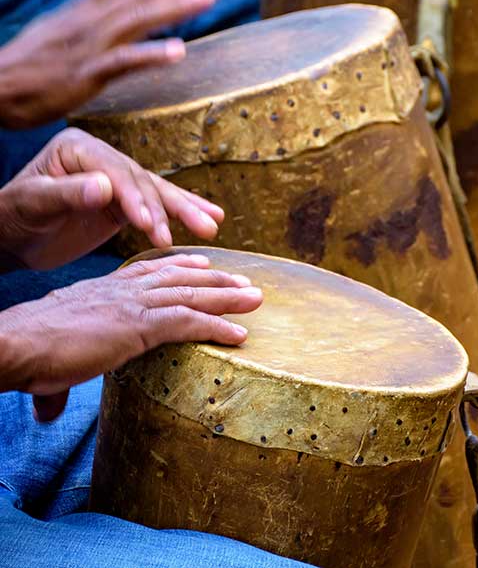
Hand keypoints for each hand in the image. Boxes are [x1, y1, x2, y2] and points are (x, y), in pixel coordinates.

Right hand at [0, 0, 220, 128]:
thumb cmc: (27, 65)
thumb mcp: (58, 31)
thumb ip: (90, 22)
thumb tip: (120, 16)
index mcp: (80, 10)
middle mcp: (87, 21)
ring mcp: (87, 46)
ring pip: (137, 19)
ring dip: (175, 7)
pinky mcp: (85, 74)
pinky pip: (123, 60)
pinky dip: (152, 54)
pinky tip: (178, 50)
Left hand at [0, 128, 225, 269]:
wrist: (9, 237)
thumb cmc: (12, 217)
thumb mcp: (32, 204)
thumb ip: (66, 194)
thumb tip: (105, 187)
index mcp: (78, 148)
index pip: (116, 171)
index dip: (135, 198)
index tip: (148, 224)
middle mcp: (102, 158)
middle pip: (143, 180)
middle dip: (168, 207)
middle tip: (194, 230)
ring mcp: (115, 179)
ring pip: (156, 192)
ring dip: (185, 211)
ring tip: (211, 226)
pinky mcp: (124, 201)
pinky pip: (157, 206)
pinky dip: (181, 213)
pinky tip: (209, 217)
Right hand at [0, 252, 261, 420]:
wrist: (18, 343)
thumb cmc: (26, 353)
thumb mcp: (48, 361)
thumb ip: (56, 381)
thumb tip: (47, 412)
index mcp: (102, 291)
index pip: (147, 271)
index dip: (177, 266)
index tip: (200, 262)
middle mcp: (122, 291)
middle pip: (179, 278)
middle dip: (215, 277)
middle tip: (244, 279)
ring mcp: (133, 305)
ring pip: (191, 295)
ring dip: (228, 296)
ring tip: (256, 298)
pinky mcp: (139, 325)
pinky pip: (189, 322)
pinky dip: (218, 326)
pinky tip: (240, 334)